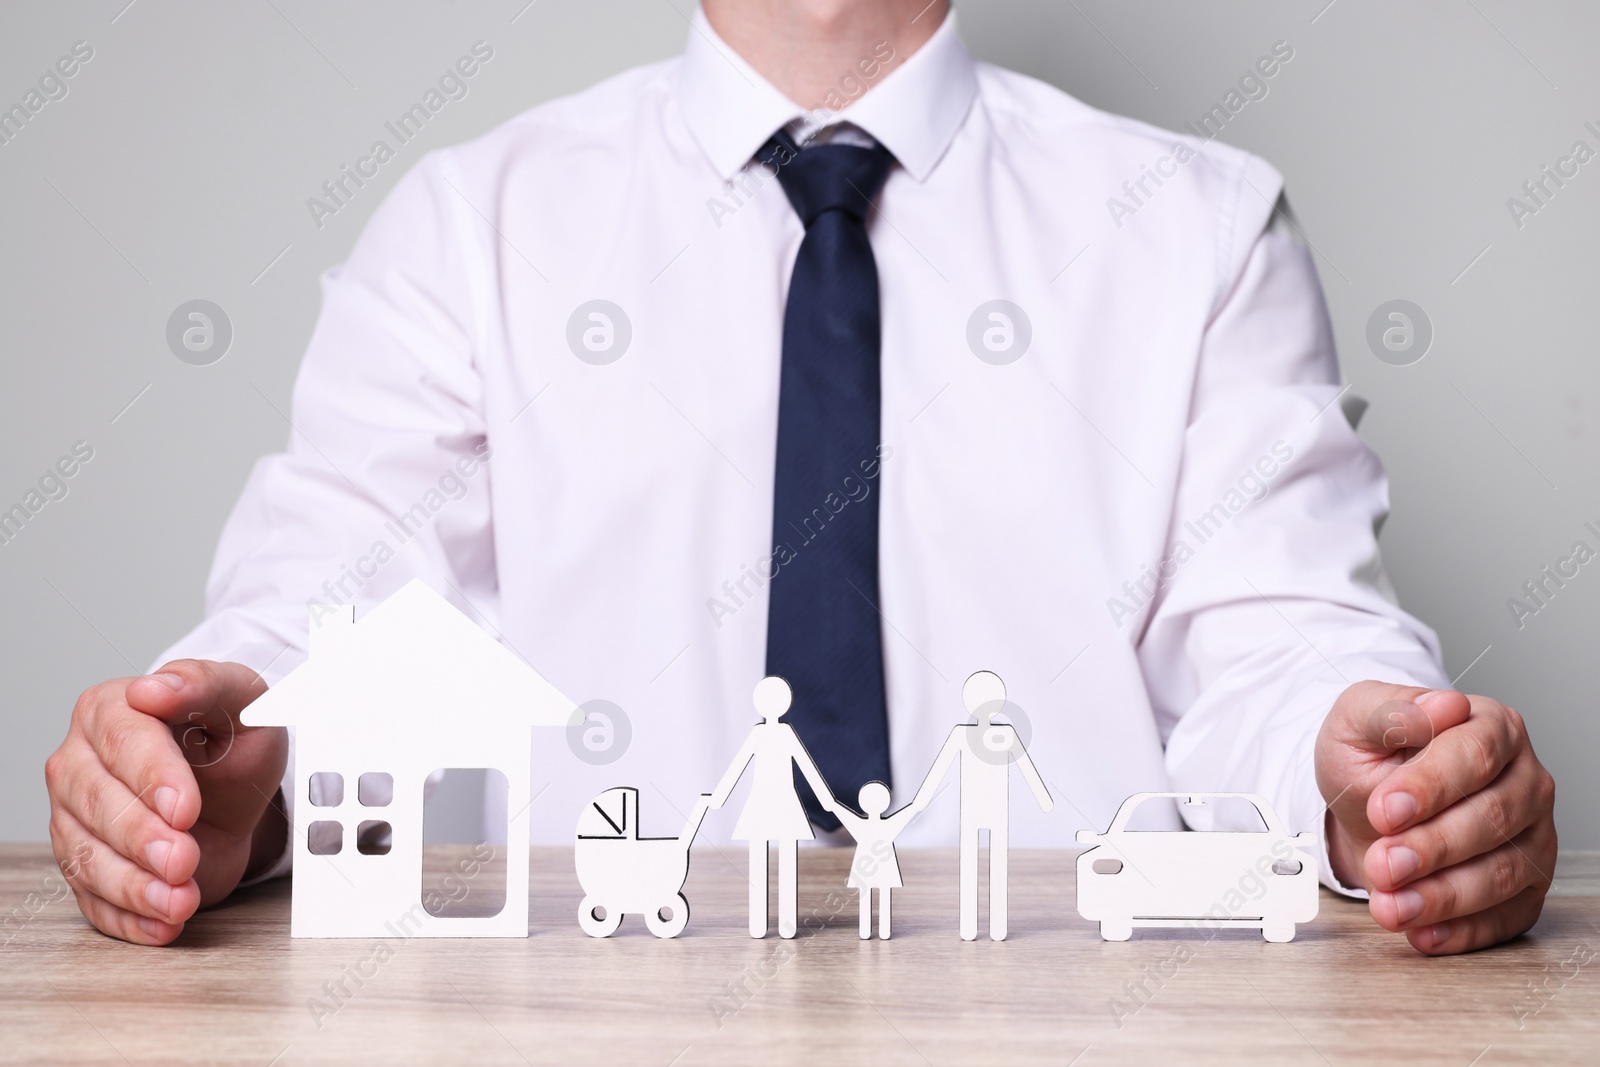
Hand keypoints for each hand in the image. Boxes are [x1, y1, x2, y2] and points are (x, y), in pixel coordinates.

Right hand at [44, 659, 287, 945]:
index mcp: (111, 711)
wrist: (237, 790)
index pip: (122, 741)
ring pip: (85, 857)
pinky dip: (127, 918)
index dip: (151, 777)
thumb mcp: (242, 700)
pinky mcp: (88, 866)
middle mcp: (80, 764)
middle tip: (183, 860)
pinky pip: (93, 900)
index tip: (184, 808)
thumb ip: (205, 684)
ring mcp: (76, 819)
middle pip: (94, 803)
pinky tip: (163, 925)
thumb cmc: (234, 737)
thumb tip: (154, 687)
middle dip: (140, 838)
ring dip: (132, 885)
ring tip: (180, 901)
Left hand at [1315, 681, 1555, 954]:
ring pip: (1503, 874)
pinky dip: (1462, 932)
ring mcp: (1531, 838)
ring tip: (1388, 906)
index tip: (1384, 810)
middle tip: (1382, 864)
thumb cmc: (1371, 756)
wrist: (1367, 805)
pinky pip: (1505, 919)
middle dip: (1432, 847)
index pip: (1475, 755)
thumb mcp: (1358, 720)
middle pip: (1493, 818)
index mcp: (1492, 728)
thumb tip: (1439, 706)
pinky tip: (1420, 933)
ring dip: (1442, 897)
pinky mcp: (1524, 889)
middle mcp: (1523, 782)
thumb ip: (1390, 712)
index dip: (1430, 786)